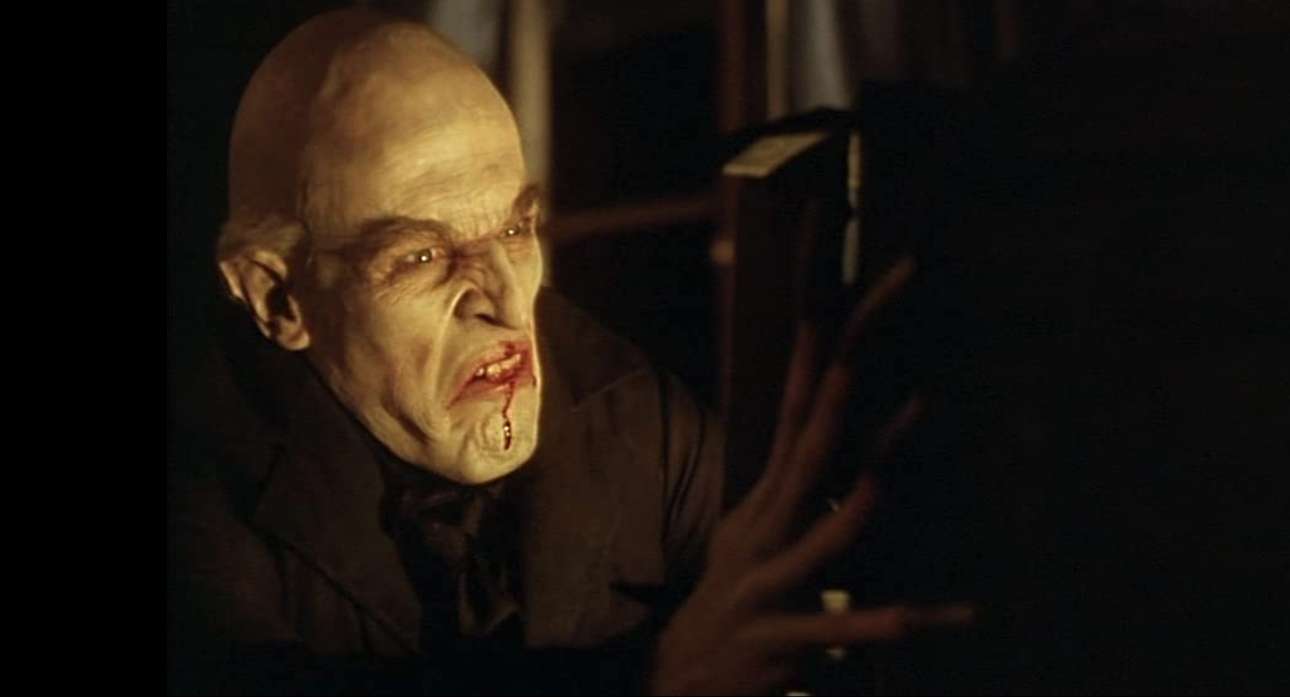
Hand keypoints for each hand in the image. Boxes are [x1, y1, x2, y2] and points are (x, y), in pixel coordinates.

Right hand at [649, 257, 974, 694]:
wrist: (678, 676)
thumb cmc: (741, 596)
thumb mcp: (757, 527)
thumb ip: (800, 482)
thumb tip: (861, 444)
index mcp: (767, 495)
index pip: (794, 408)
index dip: (818, 353)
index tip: (846, 294)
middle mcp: (764, 526)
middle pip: (801, 452)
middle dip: (833, 401)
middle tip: (856, 358)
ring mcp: (767, 582)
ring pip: (812, 544)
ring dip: (844, 517)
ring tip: (876, 487)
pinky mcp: (778, 640)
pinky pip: (837, 634)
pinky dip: (882, 624)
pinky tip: (922, 618)